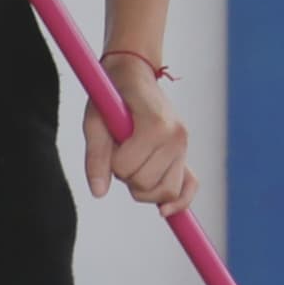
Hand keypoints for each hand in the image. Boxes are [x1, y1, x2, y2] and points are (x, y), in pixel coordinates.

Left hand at [85, 58, 195, 209]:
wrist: (135, 73)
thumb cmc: (111, 94)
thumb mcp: (95, 120)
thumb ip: (96, 156)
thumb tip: (99, 193)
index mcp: (155, 125)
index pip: (126, 168)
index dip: (111, 161)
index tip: (111, 140)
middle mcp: (176, 137)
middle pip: (145, 184)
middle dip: (125, 175)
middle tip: (120, 149)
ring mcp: (184, 146)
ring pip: (164, 192)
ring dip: (142, 187)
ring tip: (134, 161)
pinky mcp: (185, 153)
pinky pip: (189, 188)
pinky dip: (178, 202)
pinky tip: (164, 211)